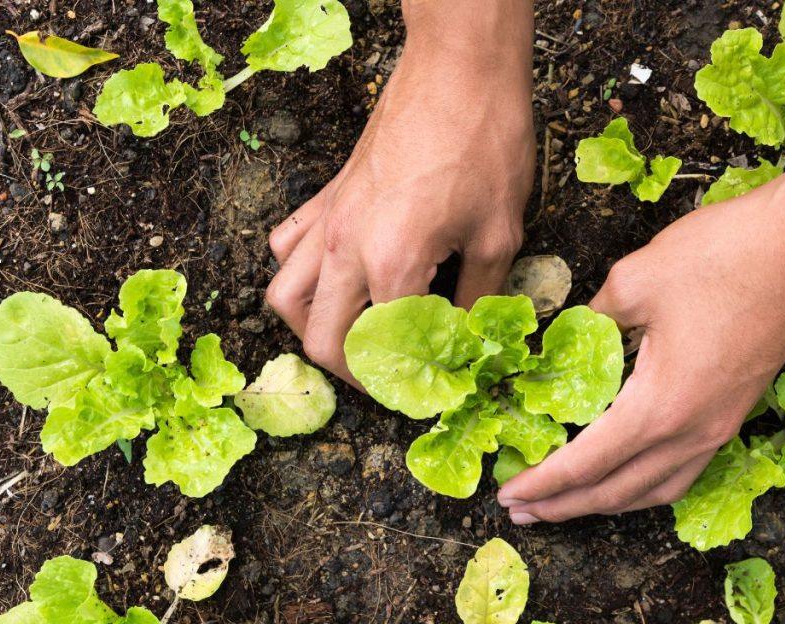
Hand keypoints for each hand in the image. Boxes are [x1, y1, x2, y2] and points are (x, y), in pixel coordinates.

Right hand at [266, 2, 534, 383]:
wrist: (459, 71)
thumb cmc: (486, 144)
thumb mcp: (499, 234)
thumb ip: (479, 298)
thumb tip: (469, 339)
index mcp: (392, 264)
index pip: (382, 350)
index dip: (406, 383)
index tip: (428, 392)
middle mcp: (346, 248)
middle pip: (320, 339)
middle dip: (352, 373)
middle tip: (388, 379)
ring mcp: (329, 220)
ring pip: (285, 296)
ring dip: (312, 329)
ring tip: (352, 337)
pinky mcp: (328, 195)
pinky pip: (289, 246)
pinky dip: (300, 275)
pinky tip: (334, 278)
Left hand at [498, 184, 784, 522]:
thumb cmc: (724, 256)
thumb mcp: (635, 280)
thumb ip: (591, 320)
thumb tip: (567, 338)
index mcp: (659, 407)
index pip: (585, 464)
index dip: (542, 484)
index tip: (507, 494)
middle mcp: (692, 432)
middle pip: (617, 491)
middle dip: (565, 505)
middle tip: (521, 510)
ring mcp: (721, 426)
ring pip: (655, 490)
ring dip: (607, 502)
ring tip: (568, 503)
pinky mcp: (738, 411)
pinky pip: (684, 470)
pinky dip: (646, 484)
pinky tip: (630, 473)